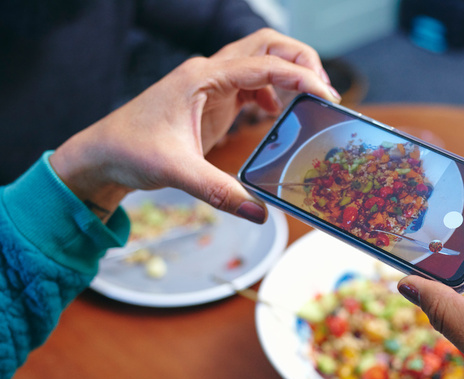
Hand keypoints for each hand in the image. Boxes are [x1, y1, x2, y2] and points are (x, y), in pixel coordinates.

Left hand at [50, 29, 339, 222]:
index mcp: (202, 77)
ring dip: (288, 73)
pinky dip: (272, 91)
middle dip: (300, 59)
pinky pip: (251, 83)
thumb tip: (261, 214)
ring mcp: (211, 84)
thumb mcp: (178, 173)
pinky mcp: (211, 99)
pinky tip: (276, 114)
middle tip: (324, 90)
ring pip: (260, 60)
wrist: (103, 154)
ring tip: (310, 100)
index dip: (300, 76)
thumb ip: (221, 193)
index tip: (326, 94)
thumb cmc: (130, 151)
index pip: (263, 64)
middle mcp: (209, 73)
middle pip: (266, 45)